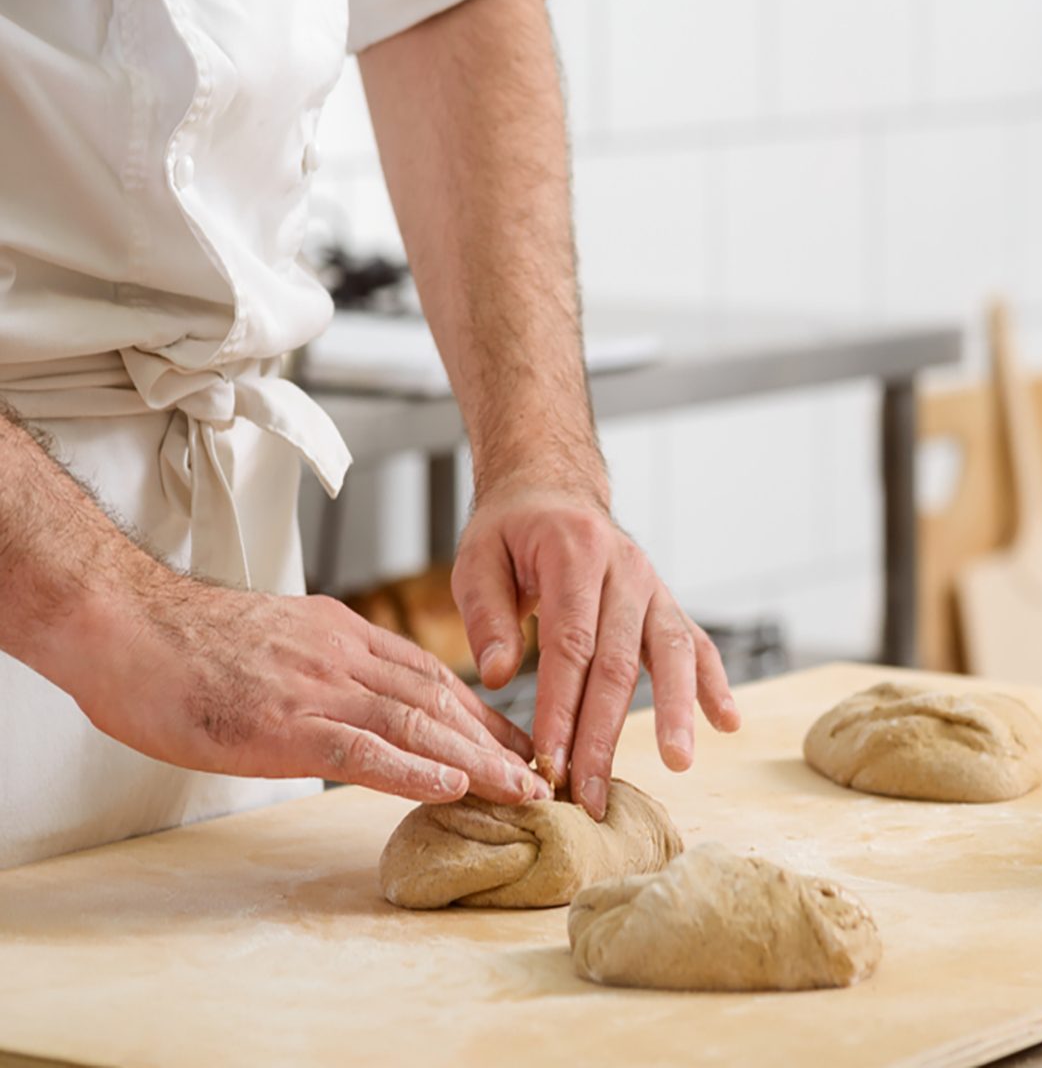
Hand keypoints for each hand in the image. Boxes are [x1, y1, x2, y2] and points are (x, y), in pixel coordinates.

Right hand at [47, 569, 548, 805]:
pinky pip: (361, 750)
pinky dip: (412, 770)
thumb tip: (353, 695)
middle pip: (438, 698)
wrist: (128, 624)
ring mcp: (316, 689)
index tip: (512, 739)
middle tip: (539, 773)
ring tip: (523, 791)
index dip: (478, 710)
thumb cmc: (189, 640)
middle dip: (495, 739)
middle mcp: (342, 656)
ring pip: (416, 723)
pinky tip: (452, 787)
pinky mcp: (283, 725)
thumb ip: (324, 660)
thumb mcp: (279, 635)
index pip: (429, 673)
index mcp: (341, 634)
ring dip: (477, 760)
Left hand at [452, 484, 740, 819]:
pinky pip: (694, 642)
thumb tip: (498, 677)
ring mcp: (652, 584)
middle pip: (619, 661)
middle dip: (604, 733)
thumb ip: (486, 614)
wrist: (552, 488)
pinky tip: (726, 722)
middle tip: (590, 794)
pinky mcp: (664, 601)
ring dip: (675, 711)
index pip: (571, 643)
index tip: (549, 763)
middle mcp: (624, 567)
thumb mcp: (478, 557)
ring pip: (671, 652)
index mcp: (574, 552)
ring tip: (677, 764)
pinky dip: (712, 681)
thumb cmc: (511, 530)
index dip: (561, 707)